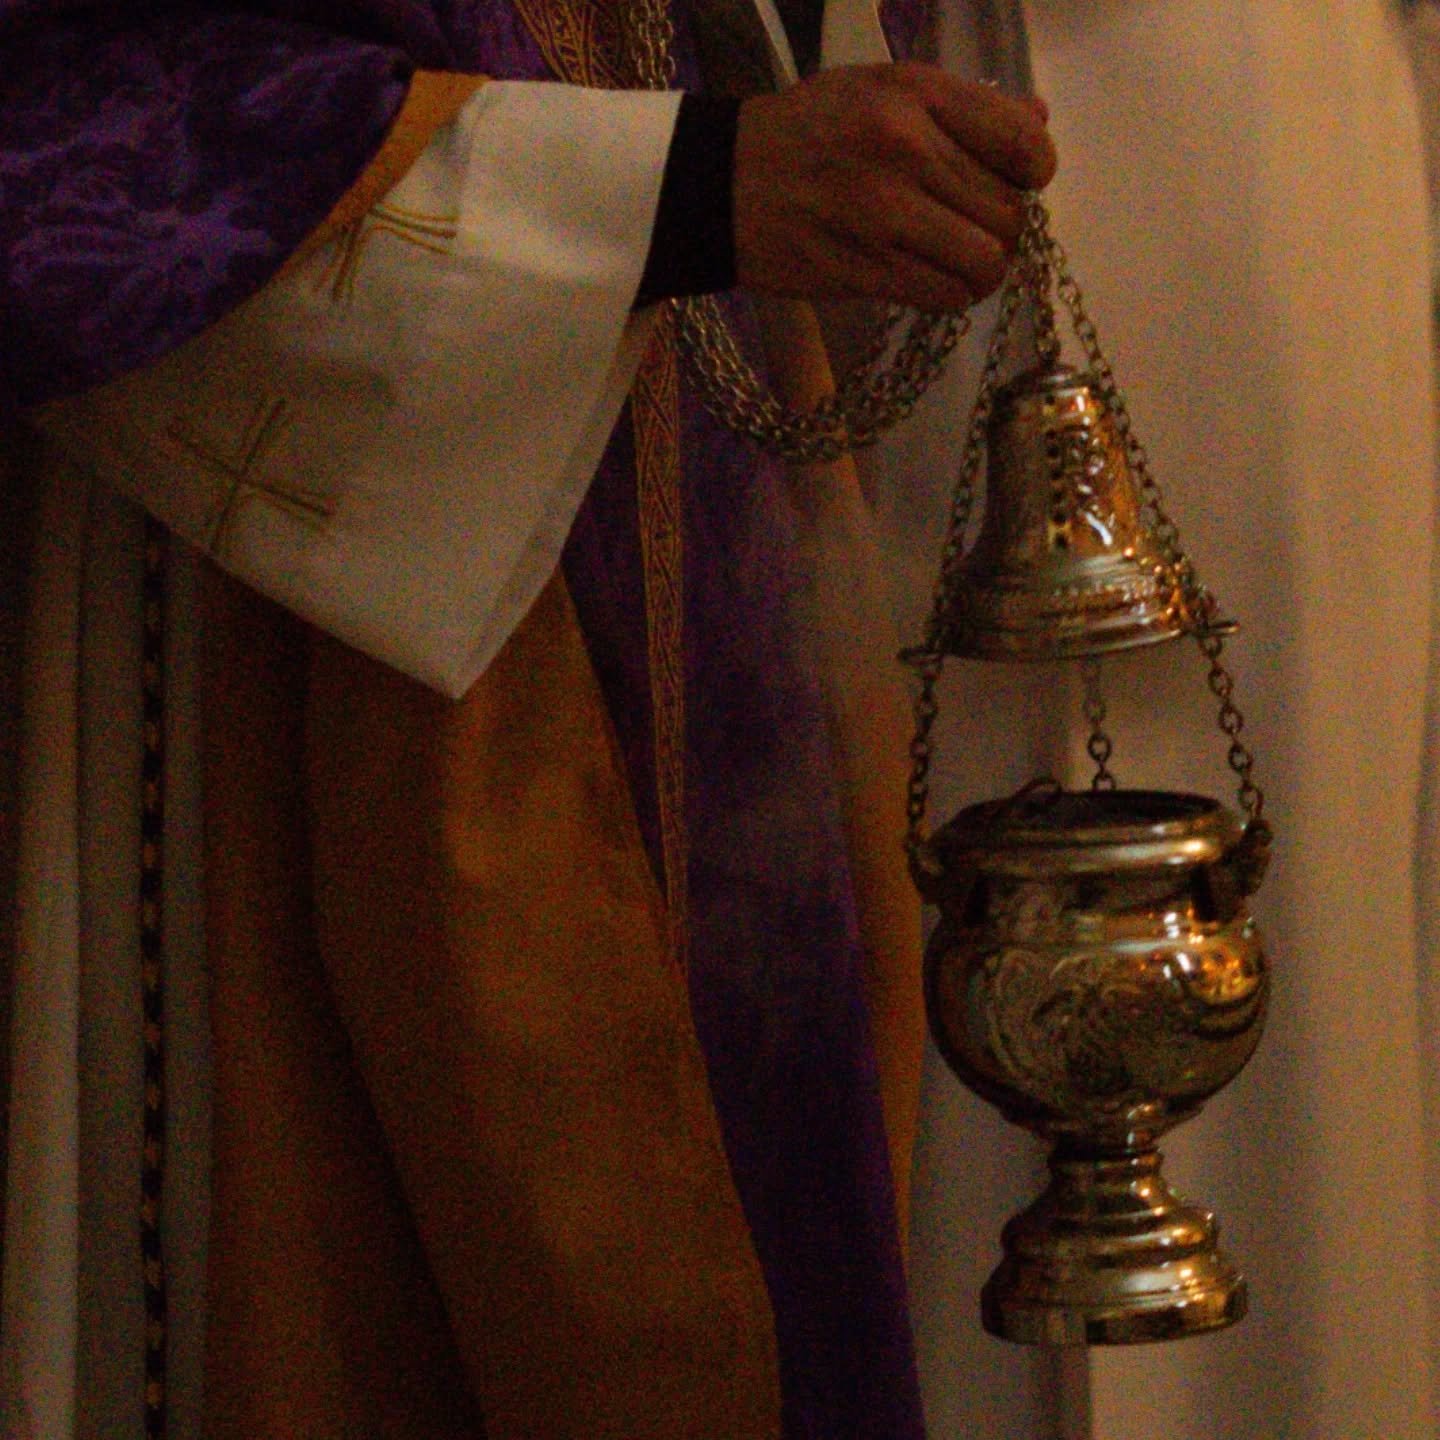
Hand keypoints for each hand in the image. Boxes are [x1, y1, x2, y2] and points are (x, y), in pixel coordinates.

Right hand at [733, 63, 1055, 311]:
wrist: (719, 183)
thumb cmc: (806, 132)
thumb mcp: (879, 88)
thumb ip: (961, 105)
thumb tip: (1037, 126)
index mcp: (914, 94)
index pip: (1022, 142)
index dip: (1033, 171)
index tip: (1016, 180)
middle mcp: (903, 150)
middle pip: (1007, 211)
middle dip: (1003, 226)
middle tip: (975, 224)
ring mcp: (882, 216)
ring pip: (984, 261)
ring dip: (982, 268)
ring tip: (960, 259)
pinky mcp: (862, 271)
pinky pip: (944, 296)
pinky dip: (953, 295)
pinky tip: (937, 280)